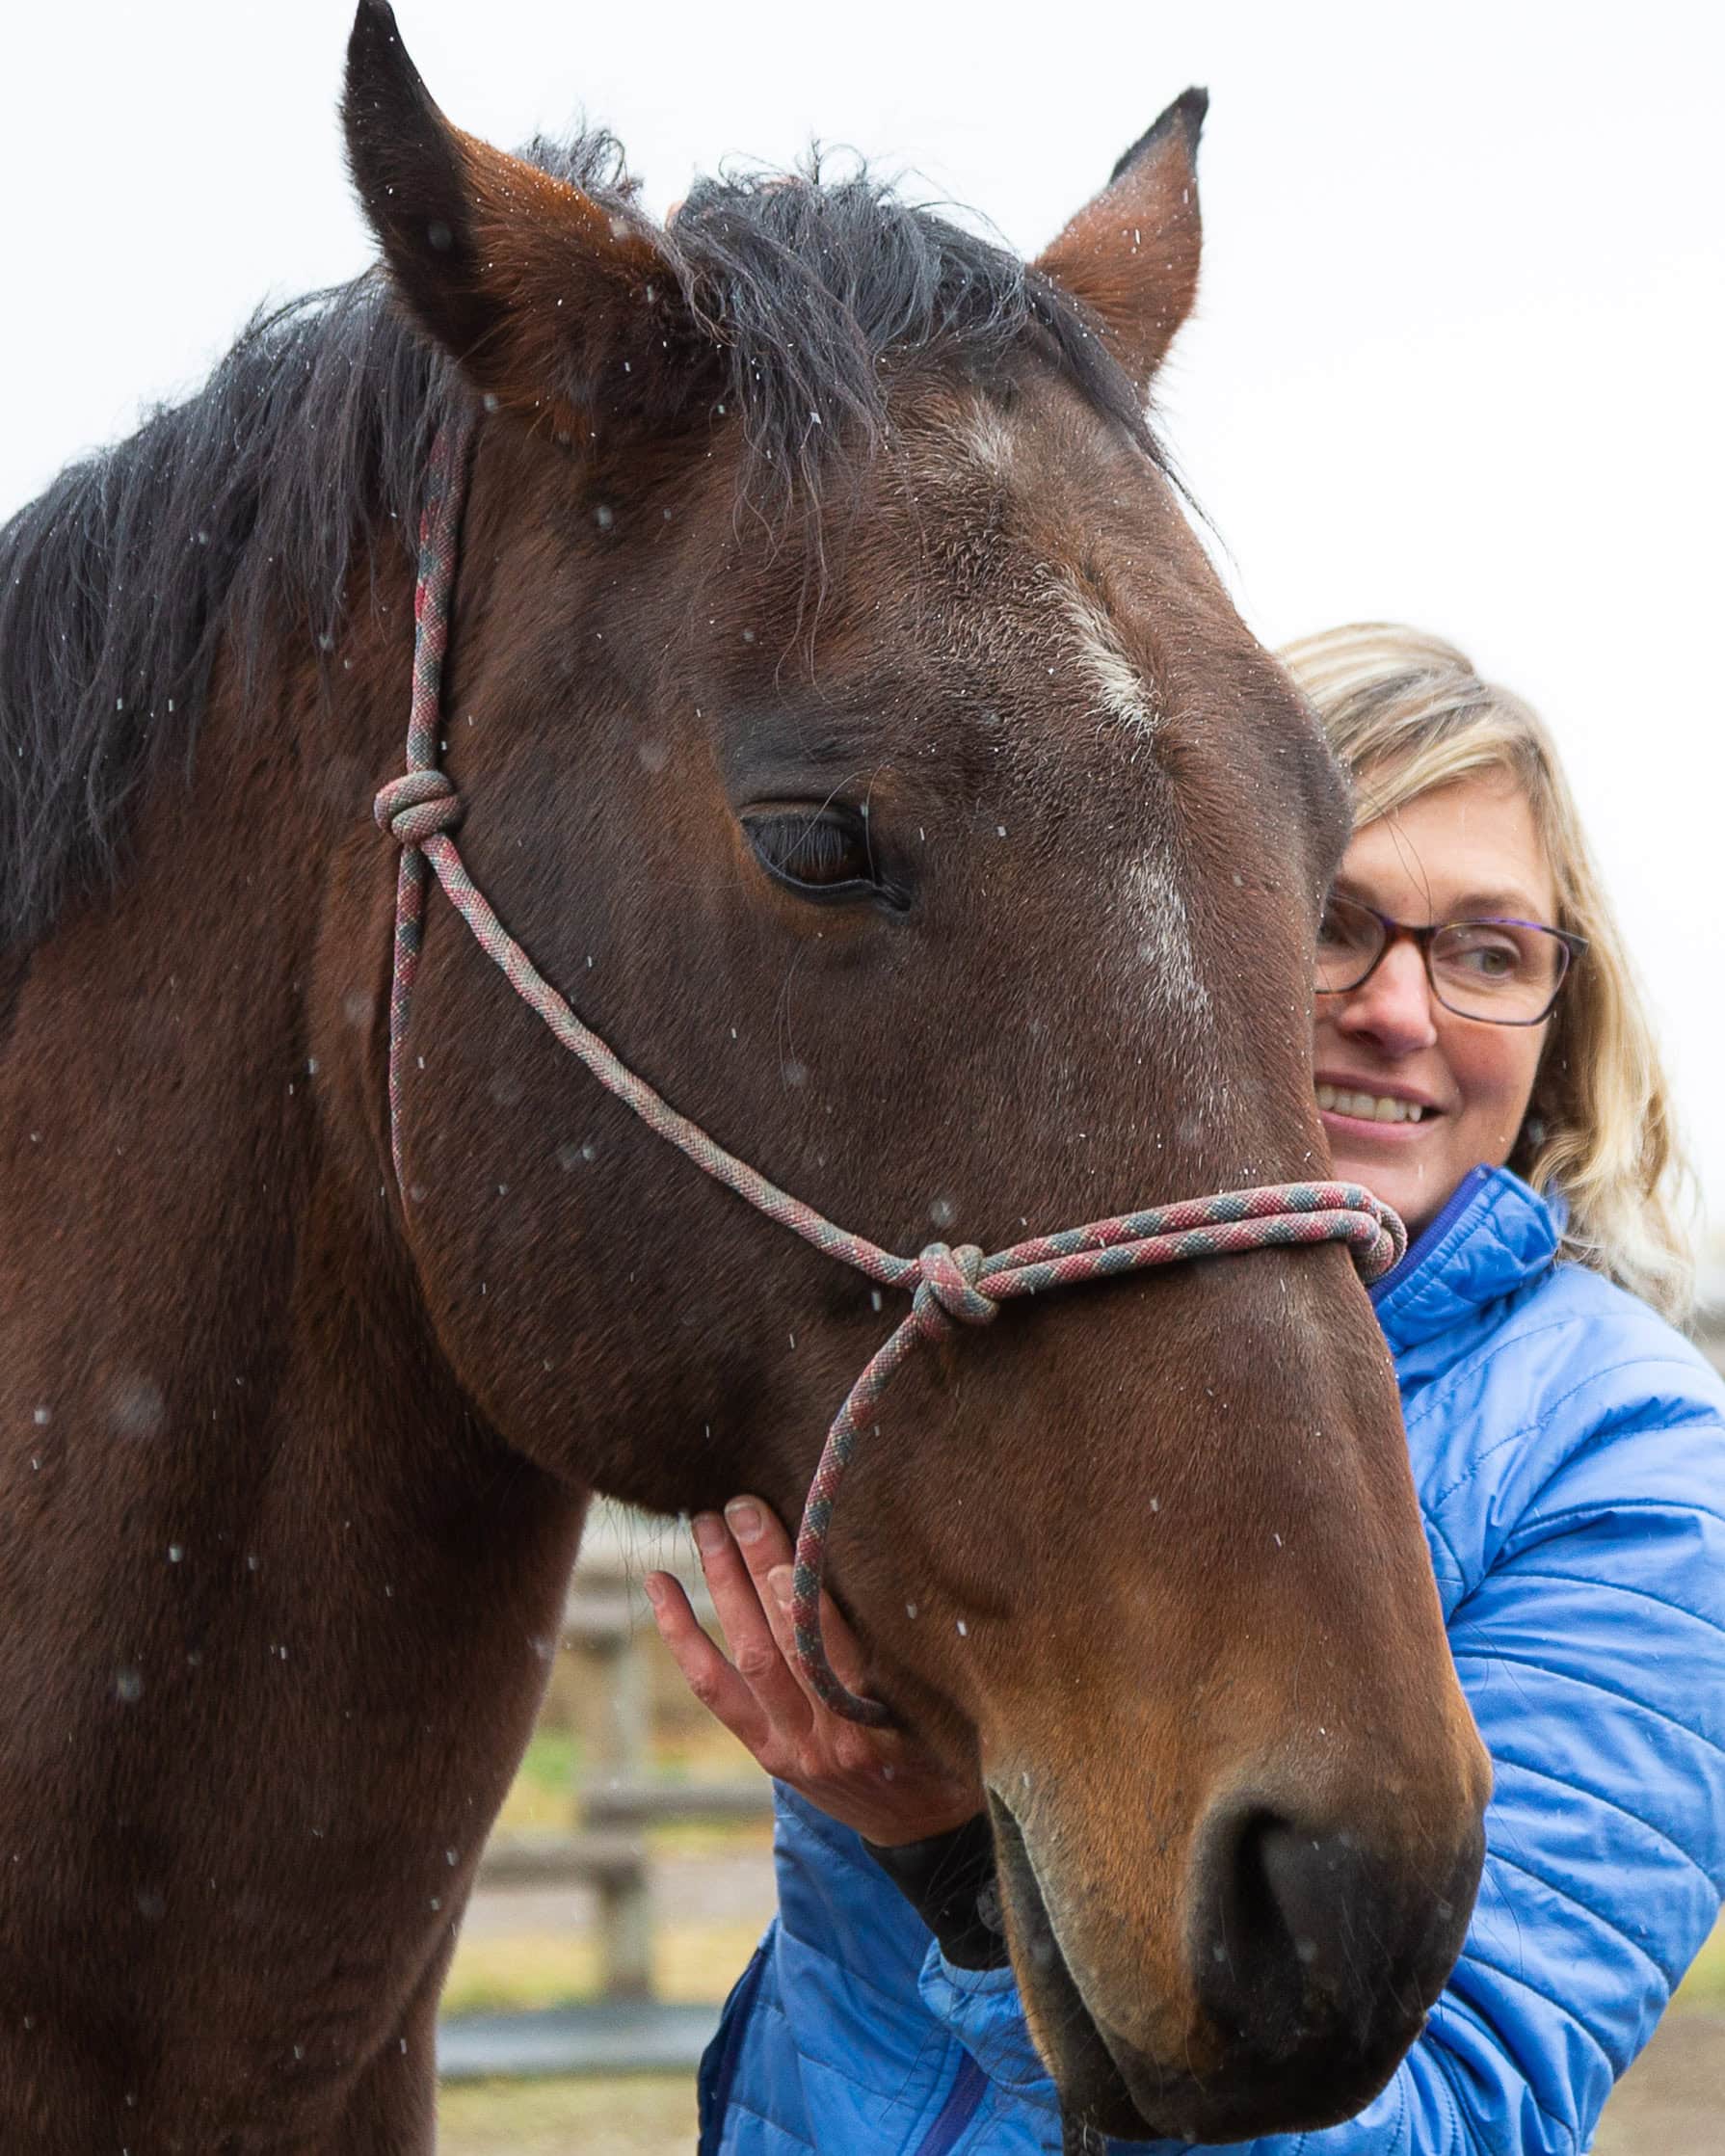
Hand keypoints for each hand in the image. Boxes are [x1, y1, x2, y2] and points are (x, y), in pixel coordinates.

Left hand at [646, 1495, 984, 1846]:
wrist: (921, 1833)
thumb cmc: (946, 1756)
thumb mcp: (949, 1714)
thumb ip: (914, 1661)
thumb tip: (894, 1575)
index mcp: (876, 1728)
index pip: (834, 1656)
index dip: (809, 1605)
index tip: (793, 1550)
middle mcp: (824, 1739)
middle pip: (780, 1646)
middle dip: (758, 1570)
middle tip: (740, 1507)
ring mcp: (787, 1746)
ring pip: (742, 1659)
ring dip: (721, 1587)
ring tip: (704, 1525)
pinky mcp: (764, 1749)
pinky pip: (714, 1689)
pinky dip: (684, 1636)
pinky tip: (661, 1586)